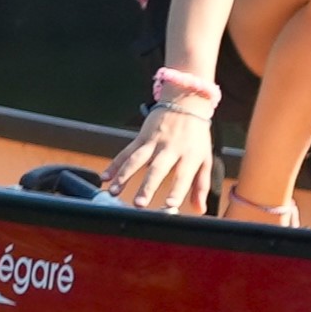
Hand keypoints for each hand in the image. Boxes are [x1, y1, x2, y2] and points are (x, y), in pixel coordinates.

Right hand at [101, 102, 217, 215]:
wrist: (187, 102)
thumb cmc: (196, 136)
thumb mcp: (205, 157)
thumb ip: (201, 185)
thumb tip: (199, 210)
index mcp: (190, 155)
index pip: (184, 175)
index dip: (177, 190)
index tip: (170, 206)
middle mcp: (171, 149)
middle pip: (158, 169)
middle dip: (147, 186)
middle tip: (139, 203)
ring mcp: (154, 142)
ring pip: (137, 160)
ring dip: (124, 176)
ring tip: (114, 191)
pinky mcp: (141, 137)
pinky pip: (126, 152)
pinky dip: (114, 164)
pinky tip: (105, 176)